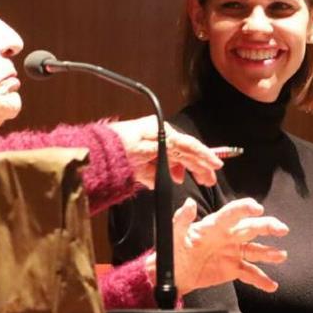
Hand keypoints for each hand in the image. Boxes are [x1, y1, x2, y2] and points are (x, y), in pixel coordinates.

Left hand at [107, 116, 221, 188]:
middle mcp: (158, 135)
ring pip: (173, 158)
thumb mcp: (147, 152)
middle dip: (197, 166)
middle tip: (209, 180)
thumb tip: (183, 167)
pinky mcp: (142, 155)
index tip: (217, 166)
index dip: (205, 156)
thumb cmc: (120, 150)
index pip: (189, 145)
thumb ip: (169, 156)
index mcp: (162, 131)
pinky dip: (166, 172)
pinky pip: (160, 164)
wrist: (95, 154)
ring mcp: (150, 145)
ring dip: (181, 170)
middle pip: (183, 152)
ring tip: (188, 181)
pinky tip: (170, 179)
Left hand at [171, 197, 288, 295]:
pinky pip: (250, 273)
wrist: (173, 274)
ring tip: (280, 256)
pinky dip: (261, 279)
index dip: (245, 209)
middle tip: (281, 228)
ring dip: (269, 252)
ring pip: (255, 250)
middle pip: (251, 228)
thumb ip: (182, 219)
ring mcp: (232, 253)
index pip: (232, 214)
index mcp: (215, 225)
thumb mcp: (174, 233)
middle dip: (268, 226)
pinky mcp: (233, 269)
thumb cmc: (173, 250)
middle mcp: (228, 236)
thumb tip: (188, 203)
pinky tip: (271, 285)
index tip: (257, 208)